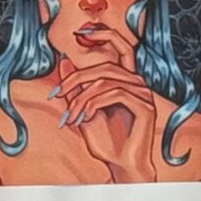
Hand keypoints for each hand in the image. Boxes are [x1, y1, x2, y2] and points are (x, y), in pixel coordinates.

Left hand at [56, 27, 164, 181]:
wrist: (121, 167)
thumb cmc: (106, 143)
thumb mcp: (84, 111)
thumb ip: (77, 88)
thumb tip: (65, 60)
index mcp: (128, 80)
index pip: (121, 46)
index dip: (104, 33)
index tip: (79, 33)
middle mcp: (138, 83)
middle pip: (105, 66)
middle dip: (76, 79)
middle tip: (56, 94)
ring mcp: (144, 94)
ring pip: (106, 80)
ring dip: (82, 98)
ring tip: (70, 117)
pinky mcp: (145, 106)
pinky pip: (115, 93)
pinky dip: (94, 104)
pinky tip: (84, 118)